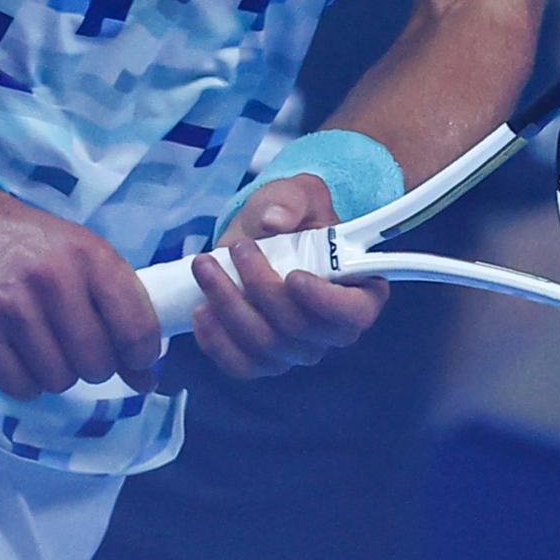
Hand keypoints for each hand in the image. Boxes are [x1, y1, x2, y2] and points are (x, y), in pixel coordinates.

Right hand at [0, 188, 160, 398]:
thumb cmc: (31, 243)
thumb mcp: (81, 254)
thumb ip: (117, 307)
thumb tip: (146, 377)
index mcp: (90, 255)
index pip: (136, 328)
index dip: (142, 356)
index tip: (136, 361)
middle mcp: (54, 279)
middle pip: (96, 363)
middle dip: (94, 365)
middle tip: (78, 346)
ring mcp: (14, 305)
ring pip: (59, 380)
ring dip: (57, 373)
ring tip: (44, 343)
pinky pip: (20, 386)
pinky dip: (25, 381)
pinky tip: (19, 354)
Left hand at [190, 170, 389, 380]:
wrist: (259, 235)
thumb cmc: (291, 216)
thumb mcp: (298, 193)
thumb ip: (291, 200)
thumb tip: (275, 219)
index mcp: (358, 288)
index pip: (355, 313)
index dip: (327, 303)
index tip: (294, 276)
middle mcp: (331, 329)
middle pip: (300, 331)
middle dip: (261, 289)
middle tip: (238, 248)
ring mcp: (298, 350)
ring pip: (266, 347)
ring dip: (229, 307)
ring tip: (206, 268)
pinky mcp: (265, 359)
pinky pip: (242, 366)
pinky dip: (217, 342)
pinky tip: (202, 311)